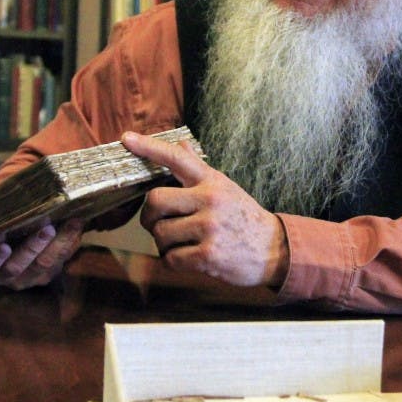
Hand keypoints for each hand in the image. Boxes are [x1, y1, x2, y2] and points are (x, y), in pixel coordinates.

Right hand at [0, 218, 84, 289]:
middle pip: (15, 267)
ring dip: (56, 243)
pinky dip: (69, 239)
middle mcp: (2, 274)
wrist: (22, 227)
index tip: (3, 246)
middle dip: (31, 248)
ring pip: (42, 264)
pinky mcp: (47, 273)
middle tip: (46, 228)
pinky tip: (76, 223)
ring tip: (69, 223)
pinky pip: (60, 259)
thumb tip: (3, 190)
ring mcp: (26, 276)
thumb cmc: (0, 219)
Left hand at [121, 131, 288, 287]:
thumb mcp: (225, 188)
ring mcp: (209, 227)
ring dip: (164, 243)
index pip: (177, 158)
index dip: (149, 147)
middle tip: (158, 224)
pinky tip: (190, 258)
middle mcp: (210, 200)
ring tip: (182, 243)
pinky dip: (174, 261)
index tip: (126, 140)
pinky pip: (170, 258)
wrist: (274, 250)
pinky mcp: (208, 255)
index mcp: (212, 182)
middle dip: (149, 217)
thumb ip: (199, 170)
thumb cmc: (244, 218)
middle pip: (155, 200)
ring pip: (160, 233)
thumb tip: (182, 146)